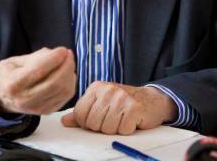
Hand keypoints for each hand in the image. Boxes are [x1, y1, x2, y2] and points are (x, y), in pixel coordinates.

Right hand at [0, 47, 75, 114]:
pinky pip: (66, 96)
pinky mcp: (46, 111)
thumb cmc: (9, 74)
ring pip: (63, 90)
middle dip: (66, 65)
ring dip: (70, 73)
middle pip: (54, 83)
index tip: (62, 49)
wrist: (1, 97)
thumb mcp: (14, 61)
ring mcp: (36, 108)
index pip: (38, 70)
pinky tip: (68, 73)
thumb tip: (58, 53)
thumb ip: (35, 57)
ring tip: (68, 62)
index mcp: (12, 84)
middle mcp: (24, 100)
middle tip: (68, 54)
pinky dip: (71, 82)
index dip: (54, 58)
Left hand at [60, 82, 176, 134]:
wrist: (152, 99)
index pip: (80, 114)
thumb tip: (65, 121)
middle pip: (92, 123)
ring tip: (122, 118)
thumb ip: (82, 112)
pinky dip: (127, 129)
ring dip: (115, 128)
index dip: (88, 123)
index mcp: (96, 88)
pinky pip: (122, 129)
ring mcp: (122, 98)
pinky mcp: (134, 108)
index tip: (100, 118)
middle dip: (102, 126)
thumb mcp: (101, 103)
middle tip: (114, 118)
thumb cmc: (124, 102)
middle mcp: (108, 90)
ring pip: (106, 128)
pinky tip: (131, 120)